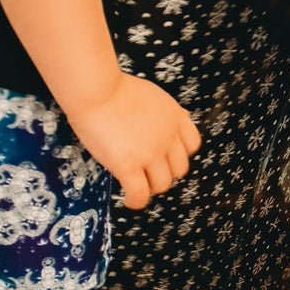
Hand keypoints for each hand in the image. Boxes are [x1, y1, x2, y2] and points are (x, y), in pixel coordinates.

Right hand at [65, 73, 201, 209]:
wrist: (97, 91)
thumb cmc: (114, 88)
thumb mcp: (151, 95)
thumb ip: (162, 112)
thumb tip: (165, 120)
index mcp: (175, 117)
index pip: (192, 145)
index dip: (179, 154)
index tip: (167, 156)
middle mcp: (168, 137)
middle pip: (179, 168)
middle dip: (165, 172)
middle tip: (149, 172)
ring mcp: (150, 153)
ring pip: (162, 184)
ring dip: (151, 187)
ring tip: (138, 186)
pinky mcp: (129, 166)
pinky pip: (139, 194)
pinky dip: (136, 201)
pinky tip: (130, 200)